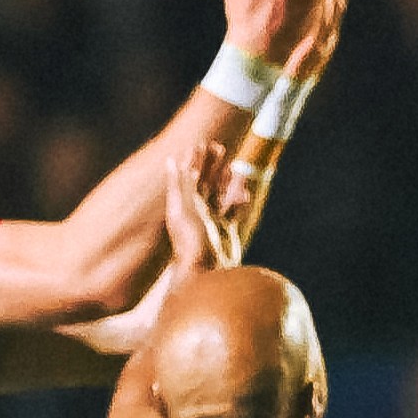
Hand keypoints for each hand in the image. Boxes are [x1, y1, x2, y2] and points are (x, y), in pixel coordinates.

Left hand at [164, 143, 251, 279]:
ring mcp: (212, 223)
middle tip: (219, 146)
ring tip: (233, 165)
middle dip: (211, 165)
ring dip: (226, 180)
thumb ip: (180, 184)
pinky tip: (244, 191)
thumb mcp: (182, 209)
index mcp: (184, 206)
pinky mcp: (227, 233)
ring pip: (220, 195)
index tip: (201, 142)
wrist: (206, 274)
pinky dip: (238, 200)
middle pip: (204, 184)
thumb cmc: (190, 242)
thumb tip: (172, 160)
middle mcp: (197, 214)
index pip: (189, 177)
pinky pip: (233, 212)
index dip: (195, 160)